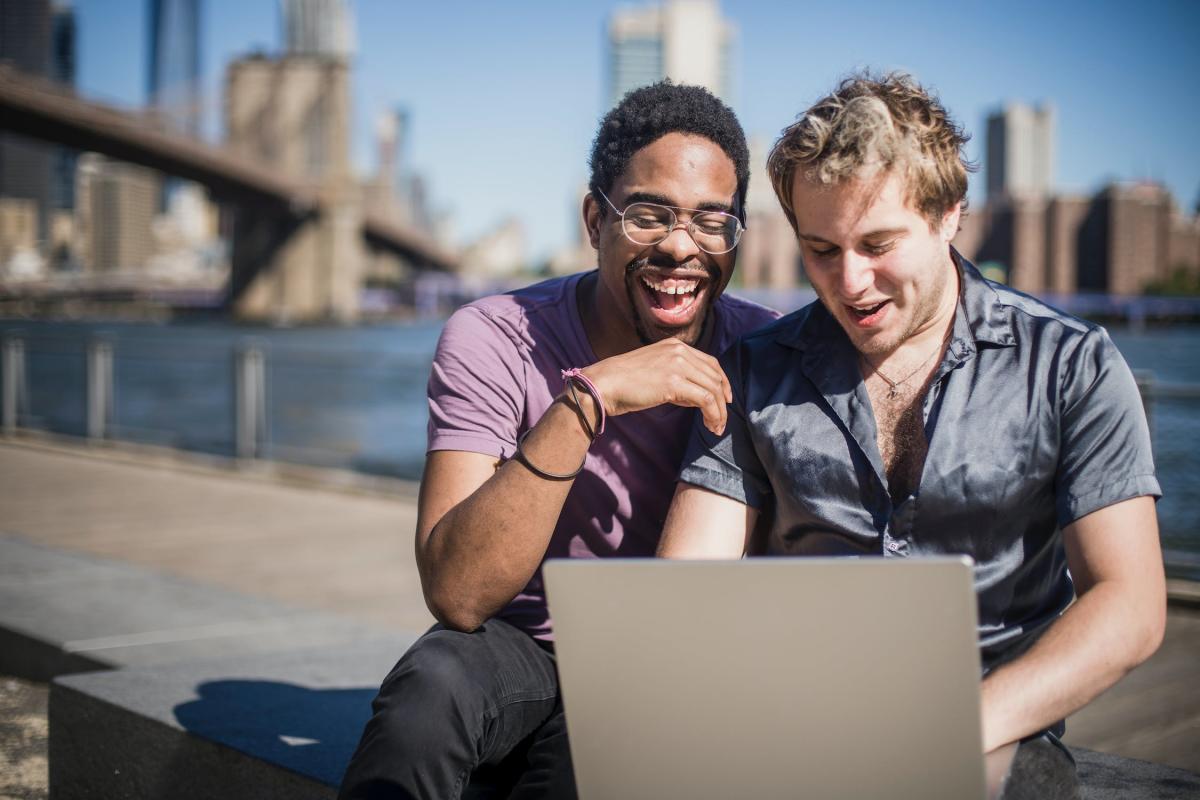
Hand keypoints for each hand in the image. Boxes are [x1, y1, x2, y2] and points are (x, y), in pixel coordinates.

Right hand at [578, 339, 732, 433]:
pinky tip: (710, 425)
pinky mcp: (674, 382)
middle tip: (721, 420)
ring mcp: (677, 365)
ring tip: (716, 428)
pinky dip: (713, 414)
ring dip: (719, 412)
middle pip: (715, 376)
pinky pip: (705, 400)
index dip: (722, 382)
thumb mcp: (655, 371)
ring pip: (713, 389)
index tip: (725, 400)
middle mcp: (679, 351)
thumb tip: (696, 398)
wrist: (604, 384)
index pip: (710, 362)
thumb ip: (677, 378)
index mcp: (675, 346)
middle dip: (722, 401)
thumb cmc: (624, 383)